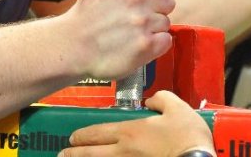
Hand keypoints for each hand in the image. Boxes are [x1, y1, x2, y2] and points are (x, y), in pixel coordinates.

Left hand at [60, 90, 213, 156]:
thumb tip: (151, 100)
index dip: (83, 136)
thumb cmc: (187, 135)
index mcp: (130, 132)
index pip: (98, 133)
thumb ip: (161, 99)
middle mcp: (123, 151)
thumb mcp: (177, 108)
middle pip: (92, 153)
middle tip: (63, 153)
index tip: (72, 137)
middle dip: (75, 153)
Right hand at [62, 0, 174, 79]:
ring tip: (131, 32)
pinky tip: (136, 43)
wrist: (73, 46)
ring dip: (152, 28)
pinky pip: (166, 40)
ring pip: (165, 22)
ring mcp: (142, 22)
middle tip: (134, 17)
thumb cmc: (90, 13)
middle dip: (155, 8)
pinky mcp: (146, 45)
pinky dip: (155, 44)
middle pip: (167, 0)